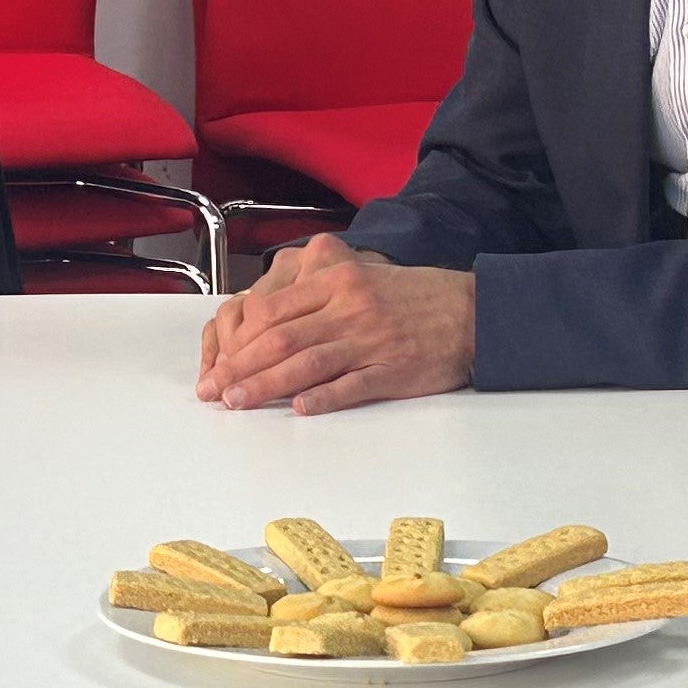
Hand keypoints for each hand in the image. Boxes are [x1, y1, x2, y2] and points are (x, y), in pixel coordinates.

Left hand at [191, 232, 474, 414]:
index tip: (218, 361)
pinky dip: (324, 398)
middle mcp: (349, 307)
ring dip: (267, 385)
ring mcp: (371, 339)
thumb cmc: (414, 298)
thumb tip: (264, 320)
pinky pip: (352, 385)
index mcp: (337, 280)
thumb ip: (315, 295)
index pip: (273, 310)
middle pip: (281, 338)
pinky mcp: (393, 369)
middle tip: (214, 390)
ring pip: (307, 363)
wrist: (472, 312)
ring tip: (237, 403)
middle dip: (241, 366)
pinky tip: (299, 410)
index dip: (239, 338)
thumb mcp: (361, 277)